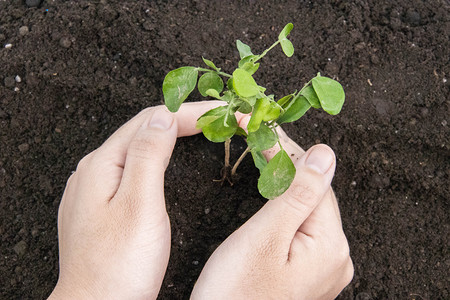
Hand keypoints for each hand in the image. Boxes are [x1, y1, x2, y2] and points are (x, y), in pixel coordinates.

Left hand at [49, 101, 228, 299]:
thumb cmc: (118, 266)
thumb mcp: (140, 204)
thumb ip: (149, 155)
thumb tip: (163, 118)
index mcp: (102, 164)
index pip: (150, 120)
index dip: (189, 113)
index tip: (221, 113)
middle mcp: (94, 171)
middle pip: (142, 130)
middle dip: (181, 119)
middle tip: (217, 119)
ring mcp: (95, 189)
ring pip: (138, 148)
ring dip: (170, 135)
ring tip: (200, 130)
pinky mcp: (102, 207)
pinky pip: (132, 168)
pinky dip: (158, 157)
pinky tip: (168, 159)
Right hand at [191, 118, 353, 298]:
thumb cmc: (237, 292)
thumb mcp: (266, 237)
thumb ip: (298, 195)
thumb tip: (326, 154)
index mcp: (330, 246)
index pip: (315, 181)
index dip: (288, 151)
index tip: (260, 127)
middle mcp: (335, 257)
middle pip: (313, 195)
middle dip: (285, 165)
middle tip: (255, 138)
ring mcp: (322, 268)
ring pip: (305, 210)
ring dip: (283, 183)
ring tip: (259, 158)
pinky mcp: (306, 273)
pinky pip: (300, 229)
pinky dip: (283, 208)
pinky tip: (269, 195)